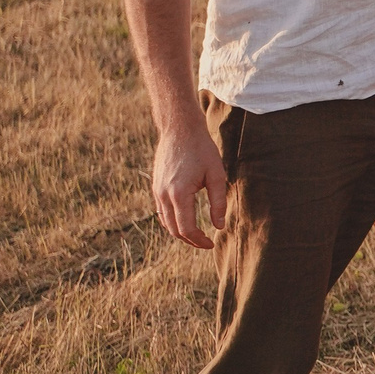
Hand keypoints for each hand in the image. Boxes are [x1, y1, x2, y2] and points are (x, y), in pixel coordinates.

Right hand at [153, 121, 228, 248]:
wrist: (179, 130)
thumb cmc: (202, 150)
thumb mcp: (216, 175)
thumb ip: (218, 202)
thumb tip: (218, 226)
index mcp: (179, 194)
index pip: (186, 229)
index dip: (199, 240)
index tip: (211, 243)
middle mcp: (163, 195)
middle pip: (173, 230)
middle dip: (190, 240)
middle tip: (205, 243)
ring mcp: (156, 191)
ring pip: (165, 222)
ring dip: (180, 232)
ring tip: (197, 234)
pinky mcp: (155, 187)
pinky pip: (161, 211)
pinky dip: (172, 220)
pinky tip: (185, 220)